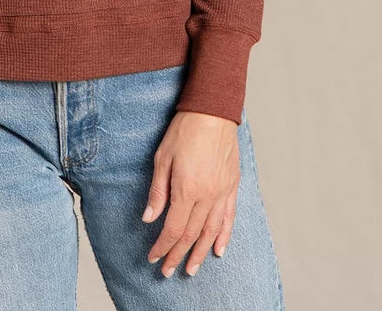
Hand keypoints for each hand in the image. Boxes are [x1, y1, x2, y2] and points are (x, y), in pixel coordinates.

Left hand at [142, 110, 238, 276]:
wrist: (212, 111)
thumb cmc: (184, 130)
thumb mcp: (162, 158)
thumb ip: (158, 191)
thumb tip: (149, 218)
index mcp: (187, 189)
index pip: (173, 228)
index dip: (163, 246)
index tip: (154, 257)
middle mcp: (207, 195)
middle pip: (191, 234)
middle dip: (178, 255)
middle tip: (168, 271)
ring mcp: (222, 192)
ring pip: (212, 231)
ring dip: (200, 253)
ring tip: (192, 269)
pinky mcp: (232, 185)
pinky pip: (229, 217)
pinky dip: (224, 236)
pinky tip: (219, 250)